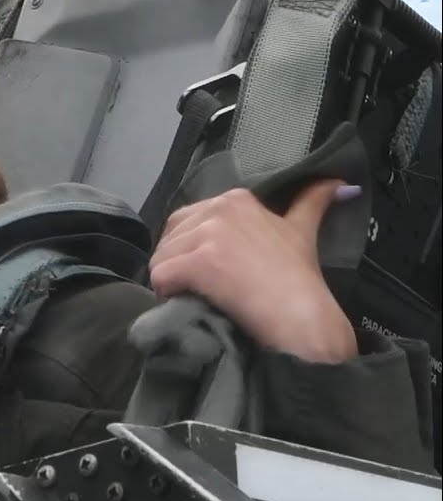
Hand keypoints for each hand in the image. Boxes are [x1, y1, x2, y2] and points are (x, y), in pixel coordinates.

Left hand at [148, 180, 357, 363]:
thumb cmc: (299, 279)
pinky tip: (184, 302)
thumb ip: (313, 202)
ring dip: (171, 280)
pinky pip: (159, 275)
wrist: (302, 317)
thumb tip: (341, 183)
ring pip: (162, 257)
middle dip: (178, 262)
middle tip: (199, 286)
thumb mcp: (303, 231)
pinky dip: (165, 292)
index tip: (212, 269)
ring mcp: (208, 234)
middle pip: (171, 236)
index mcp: (237, 199)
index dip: (193, 247)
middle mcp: (219, 209)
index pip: (189, 219)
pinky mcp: (197, 262)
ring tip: (194, 296)